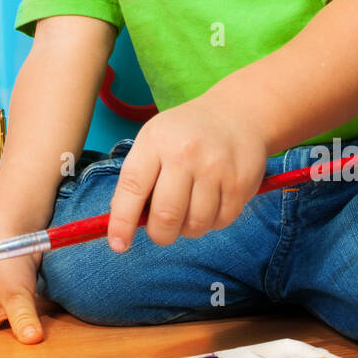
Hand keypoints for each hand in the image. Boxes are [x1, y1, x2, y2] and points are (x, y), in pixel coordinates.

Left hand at [107, 91, 268, 251]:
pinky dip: (211, 223)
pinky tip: (210, 204)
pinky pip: (220, 222)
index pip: (132, 187)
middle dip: (159, 234)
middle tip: (160, 230)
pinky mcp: (240, 183)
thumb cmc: (185, 133)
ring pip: (195, 225)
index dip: (122, 221)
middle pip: (166, 216)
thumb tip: (126, 224)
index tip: (118, 244)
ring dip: (187, 229)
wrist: (236, 114)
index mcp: (156, 141)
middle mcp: (186, 153)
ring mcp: (216, 168)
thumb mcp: (153, 140)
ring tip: (188, 211)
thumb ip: (138, 178)